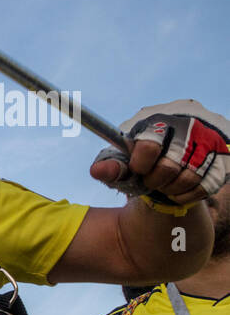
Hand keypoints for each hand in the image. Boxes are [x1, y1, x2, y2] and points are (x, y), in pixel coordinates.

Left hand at [91, 101, 229, 205]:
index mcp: (159, 120)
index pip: (149, 145)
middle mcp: (189, 126)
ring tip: (164, 185)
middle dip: (154, 181)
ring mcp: (210, 142)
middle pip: (169, 166)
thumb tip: (97, 172)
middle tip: (150, 181)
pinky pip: (206, 186)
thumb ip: (111, 165)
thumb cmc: (142, 157)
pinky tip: (178, 190)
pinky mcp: (223, 159)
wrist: (173, 153)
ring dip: (171, 189)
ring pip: (189, 177)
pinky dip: (188, 195)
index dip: (140, 165)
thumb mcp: (123, 158)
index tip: (137, 169)